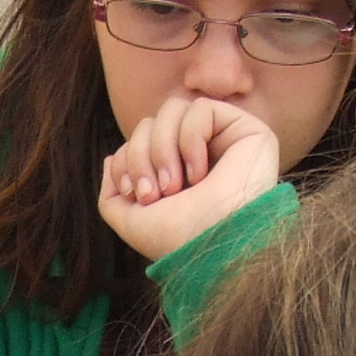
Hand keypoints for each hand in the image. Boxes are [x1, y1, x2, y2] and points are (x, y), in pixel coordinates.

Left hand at [95, 94, 280, 263]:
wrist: (214, 248)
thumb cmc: (176, 240)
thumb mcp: (130, 221)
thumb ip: (111, 194)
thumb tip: (112, 156)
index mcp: (176, 171)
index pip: (140, 140)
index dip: (126, 160)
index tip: (130, 193)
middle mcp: (200, 153)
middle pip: (151, 123)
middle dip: (141, 156)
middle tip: (155, 194)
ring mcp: (224, 139)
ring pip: (173, 109)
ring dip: (162, 148)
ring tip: (174, 185)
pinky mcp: (244, 128)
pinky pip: (200, 108)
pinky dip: (190, 139)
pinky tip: (199, 173)